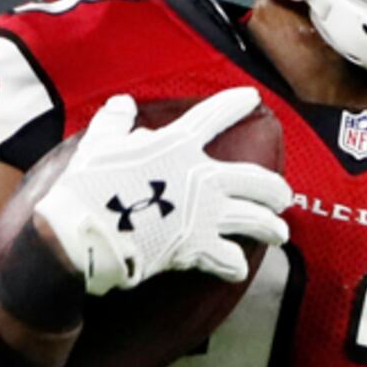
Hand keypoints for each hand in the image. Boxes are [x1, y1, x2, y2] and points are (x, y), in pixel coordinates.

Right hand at [29, 90, 291, 300]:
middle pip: (254, 179)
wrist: (82, 233)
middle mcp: (201, 177)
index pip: (213, 117)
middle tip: (284, 195)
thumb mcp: (98, 144)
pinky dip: (233, 264)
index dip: (235, 104)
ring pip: (254, 219)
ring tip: (280, 233)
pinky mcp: (197, 248)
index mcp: (177, 146)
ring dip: (271, 227)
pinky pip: (227, 258)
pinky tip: (238, 268)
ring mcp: (204, 214)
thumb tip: (122, 104)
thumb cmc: (87, 186)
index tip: (253, 97)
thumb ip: (115, 122)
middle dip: (274, 188)